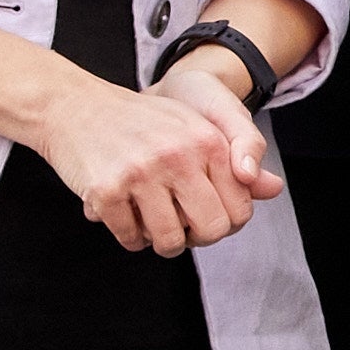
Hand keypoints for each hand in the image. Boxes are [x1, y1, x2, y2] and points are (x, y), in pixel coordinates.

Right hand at [27, 65, 283, 257]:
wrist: (75, 107)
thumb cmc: (140, 122)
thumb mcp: (194, 128)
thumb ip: (237, 158)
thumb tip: (274, 188)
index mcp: (208, 140)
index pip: (240, 209)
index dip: (225, 222)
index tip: (204, 215)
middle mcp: (179, 156)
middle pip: (211, 230)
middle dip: (196, 238)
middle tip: (180, 228)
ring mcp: (141, 173)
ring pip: (169, 241)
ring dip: (160, 242)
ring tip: (150, 223)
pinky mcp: (107, 190)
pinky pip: (130, 238)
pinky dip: (128, 235)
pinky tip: (123, 214)